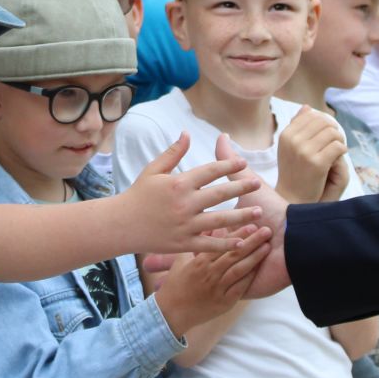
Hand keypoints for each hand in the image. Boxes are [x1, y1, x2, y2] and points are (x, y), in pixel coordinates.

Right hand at [118, 133, 264, 251]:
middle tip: (258, 185)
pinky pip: (210, 244)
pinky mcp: (184, 243)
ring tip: (258, 214)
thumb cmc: (137, 195)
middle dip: (242, 188)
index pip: (211, 171)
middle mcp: (185, 203)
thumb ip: (173, 153)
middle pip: (221, 194)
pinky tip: (242, 242)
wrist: (120, 225)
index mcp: (179, 183)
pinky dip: (227, 244)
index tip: (243, 163)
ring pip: (221, 220)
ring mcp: (186, 225)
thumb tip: (187, 133)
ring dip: (242, 217)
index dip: (229, 166)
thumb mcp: (153, 170)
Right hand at [154, 224, 274, 332]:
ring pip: (240, 270)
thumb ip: (197, 244)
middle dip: (252, 242)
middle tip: (267, 231)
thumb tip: (209, 227)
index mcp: (200, 262)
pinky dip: (250, 277)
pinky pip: (240, 288)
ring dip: (255, 257)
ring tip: (267, 246)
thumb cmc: (176, 284)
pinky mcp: (224, 302)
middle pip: (234, 254)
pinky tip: (260, 268)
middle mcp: (210, 273)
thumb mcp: (181, 260)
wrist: (171, 312)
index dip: (238, 234)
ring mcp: (218, 288)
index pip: (222, 244)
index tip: (251, 224)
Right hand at [278, 106, 348, 203]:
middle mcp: (293, 141)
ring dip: (340, 140)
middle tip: (336, 141)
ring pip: (332, 133)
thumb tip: (307, 107)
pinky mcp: (317, 164)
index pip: (311, 115)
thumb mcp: (289, 147)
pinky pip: (337, 147)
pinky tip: (339, 157)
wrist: (292, 198)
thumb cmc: (293, 172)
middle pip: (323, 122)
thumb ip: (297, 126)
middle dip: (333, 129)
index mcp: (286, 135)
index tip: (327, 133)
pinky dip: (342, 150)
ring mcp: (304, 152)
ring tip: (338, 149)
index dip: (323, 122)